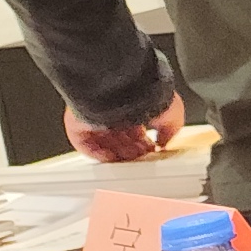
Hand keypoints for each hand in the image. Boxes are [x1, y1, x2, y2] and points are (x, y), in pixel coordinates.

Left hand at [66, 97, 182, 161]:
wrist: (121, 90)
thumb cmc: (146, 93)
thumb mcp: (171, 113)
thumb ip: (171, 129)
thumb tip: (165, 141)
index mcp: (132, 102)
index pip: (134, 126)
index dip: (143, 142)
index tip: (149, 150)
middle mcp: (112, 107)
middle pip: (119, 136)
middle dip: (131, 149)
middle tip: (138, 156)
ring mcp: (94, 115)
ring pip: (103, 141)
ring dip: (117, 154)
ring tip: (126, 160)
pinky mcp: (78, 123)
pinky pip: (85, 144)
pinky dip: (98, 154)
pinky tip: (110, 157)